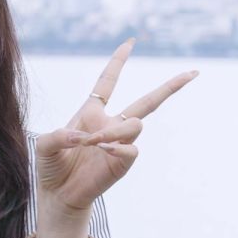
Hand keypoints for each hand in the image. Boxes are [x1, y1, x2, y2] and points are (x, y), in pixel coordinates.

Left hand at [35, 39, 196, 220]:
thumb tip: (81, 137)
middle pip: (147, 101)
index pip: (107, 83)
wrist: (58, 194)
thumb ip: (57, 136)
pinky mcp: (123, 162)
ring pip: (136, 124)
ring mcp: (119, 143)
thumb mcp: (44, 145)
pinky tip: (104, 150)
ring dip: (115, 131)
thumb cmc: (51, 167)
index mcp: (91, 113)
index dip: (117, 62)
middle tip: (193, 73)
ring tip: (94, 143)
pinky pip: (132, 149)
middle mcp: (110, 124)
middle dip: (171, 87)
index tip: (130, 43)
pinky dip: (119, 147)